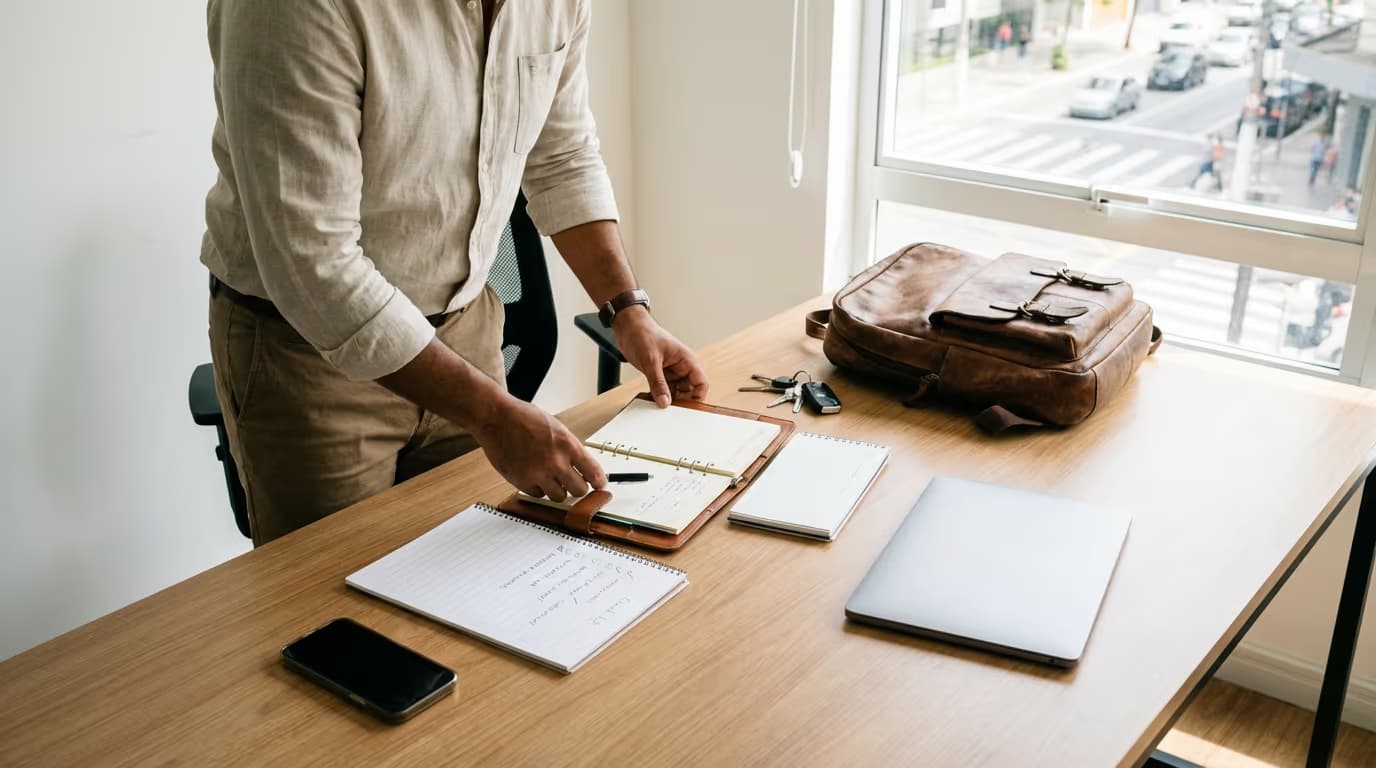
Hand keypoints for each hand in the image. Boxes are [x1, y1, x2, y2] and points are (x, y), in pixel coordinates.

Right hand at [471, 397, 607, 501]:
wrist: (496, 418)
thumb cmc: (523, 418)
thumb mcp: (556, 428)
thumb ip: (570, 448)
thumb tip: (584, 468)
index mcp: (567, 445)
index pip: (593, 472)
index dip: (599, 482)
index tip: (600, 486)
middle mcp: (555, 462)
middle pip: (579, 490)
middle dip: (578, 487)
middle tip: (573, 483)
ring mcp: (538, 474)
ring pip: (558, 496)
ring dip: (557, 490)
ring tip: (550, 477)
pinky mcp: (521, 482)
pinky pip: (538, 494)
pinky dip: (538, 489)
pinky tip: (534, 476)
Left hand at [612, 307, 708, 406]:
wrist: (627, 327)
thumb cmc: (643, 333)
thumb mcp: (651, 361)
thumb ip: (658, 383)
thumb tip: (665, 402)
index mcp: (686, 360)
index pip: (701, 383)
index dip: (698, 397)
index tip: (688, 408)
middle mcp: (680, 367)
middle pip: (689, 391)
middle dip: (681, 401)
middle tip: (670, 409)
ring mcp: (669, 371)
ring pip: (675, 392)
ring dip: (668, 399)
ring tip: (658, 404)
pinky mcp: (658, 374)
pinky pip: (663, 390)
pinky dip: (658, 396)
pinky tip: (652, 399)